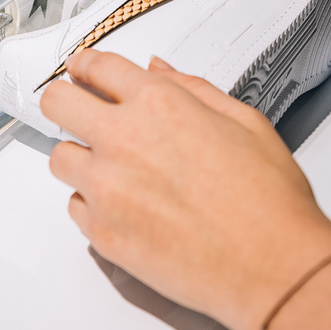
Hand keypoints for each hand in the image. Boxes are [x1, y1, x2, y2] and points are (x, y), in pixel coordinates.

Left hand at [41, 51, 330, 329]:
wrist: (272, 264)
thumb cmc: (268, 199)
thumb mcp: (244, 121)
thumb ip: (193, 88)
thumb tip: (158, 70)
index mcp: (159, 104)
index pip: (97, 66)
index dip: (85, 64)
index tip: (82, 70)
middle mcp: (123, 140)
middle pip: (58, 103)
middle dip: (66, 100)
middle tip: (79, 109)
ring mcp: (107, 189)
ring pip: (60, 158)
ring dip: (81, 156)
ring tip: (114, 168)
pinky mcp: (102, 233)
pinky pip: (75, 207)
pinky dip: (92, 203)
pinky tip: (125, 205)